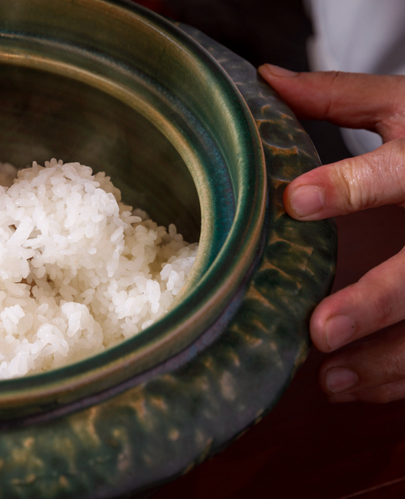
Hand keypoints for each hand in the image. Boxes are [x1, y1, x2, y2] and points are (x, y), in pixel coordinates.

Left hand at [259, 64, 404, 402]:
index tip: (295, 201)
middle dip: (377, 301)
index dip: (349, 186)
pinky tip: (354, 387)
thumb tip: (265, 78)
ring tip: (331, 379)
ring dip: (388, 358)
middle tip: (320, 330)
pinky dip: (401, 375)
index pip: (393, 171)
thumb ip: (341, 96)